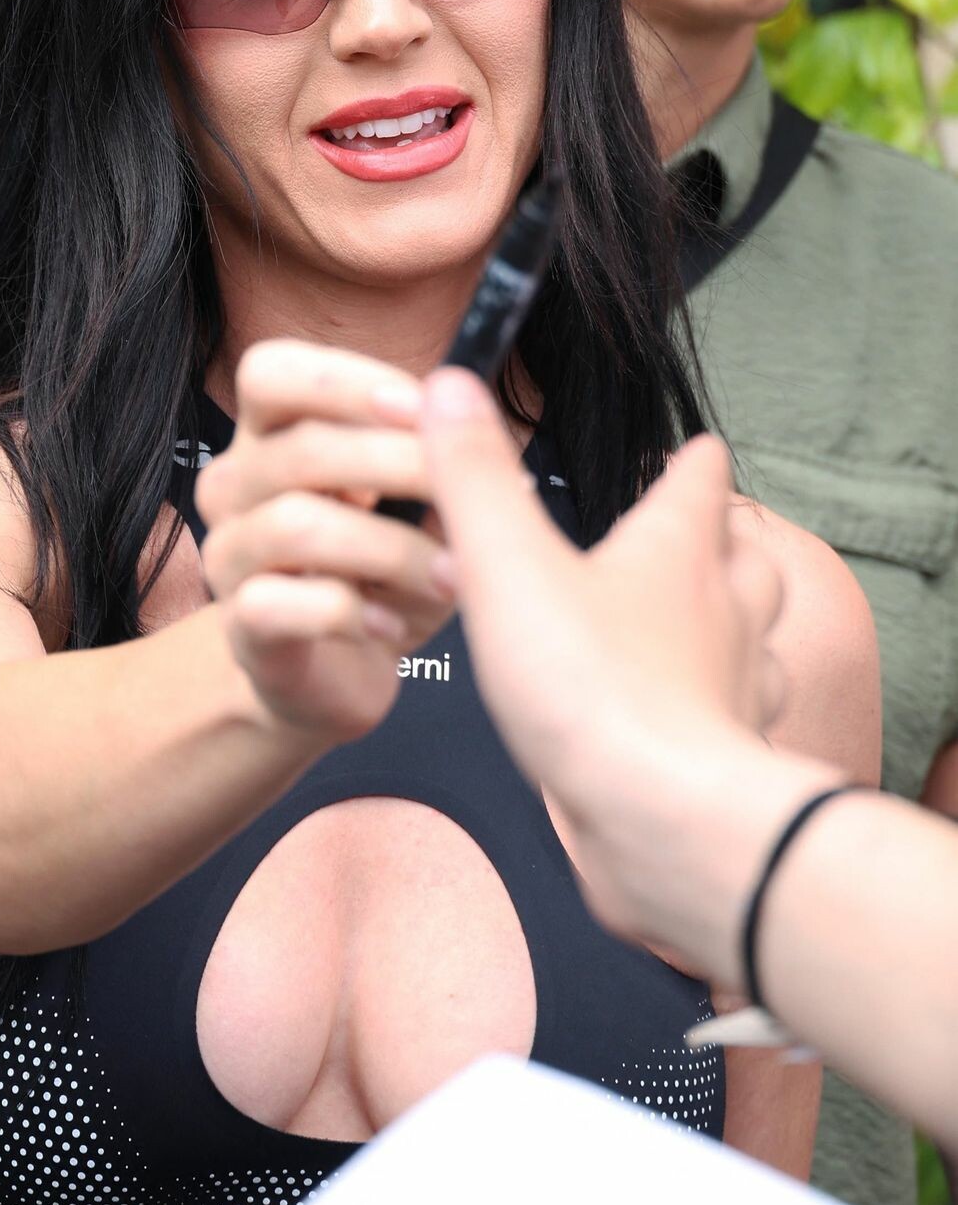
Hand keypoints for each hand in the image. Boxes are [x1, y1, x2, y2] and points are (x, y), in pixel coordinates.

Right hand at [195, 339, 456, 742]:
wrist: (341, 679)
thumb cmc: (386, 577)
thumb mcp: (426, 505)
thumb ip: (439, 451)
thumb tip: (465, 395)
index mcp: (274, 437)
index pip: (271, 374)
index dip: (347, 382)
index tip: (423, 406)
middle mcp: (235, 487)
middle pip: (301, 448)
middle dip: (400, 466)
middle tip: (468, 500)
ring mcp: (229, 558)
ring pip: (296, 525)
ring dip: (394, 550)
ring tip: (454, 578)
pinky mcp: (241, 629)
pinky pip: (280, 604)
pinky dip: (352, 615)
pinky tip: (393, 625)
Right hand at [416, 366, 791, 944]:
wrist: (662, 818)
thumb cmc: (592, 688)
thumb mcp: (507, 565)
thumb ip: (474, 478)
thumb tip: (449, 385)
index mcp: (676, 550)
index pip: (698, 481)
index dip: (692, 461)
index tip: (691, 449)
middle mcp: (722, 609)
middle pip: (744, 555)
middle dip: (722, 538)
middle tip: (700, 532)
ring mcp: (733, 684)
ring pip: (756, 635)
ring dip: (735, 620)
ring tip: (703, 620)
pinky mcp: (727, 753)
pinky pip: (739, 714)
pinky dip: (721, 702)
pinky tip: (688, 712)